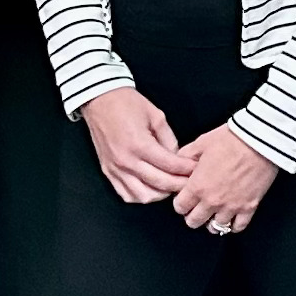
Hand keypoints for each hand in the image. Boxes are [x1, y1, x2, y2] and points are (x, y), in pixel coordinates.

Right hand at [79, 90, 194, 203]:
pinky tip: (151, 188)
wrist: (100, 100)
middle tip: (190, 181)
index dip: (187, 169)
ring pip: (143, 195)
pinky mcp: (108, 171)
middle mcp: (126, 160)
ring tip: (171, 185)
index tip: (196, 169)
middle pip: (160, 184)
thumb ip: (169, 140)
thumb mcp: (156, 116)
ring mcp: (115, 169)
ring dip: (161, 193)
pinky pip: (126, 194)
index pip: (170, 165)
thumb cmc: (126, 103)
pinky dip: (141, 195)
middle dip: (179, 185)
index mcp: (140, 144)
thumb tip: (177, 158)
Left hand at [168, 126, 279, 235]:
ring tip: (214, 213)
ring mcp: (232, 206)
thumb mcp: (201, 142)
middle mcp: (212, 200)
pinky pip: (238, 227)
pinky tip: (232, 217)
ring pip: (215, 228)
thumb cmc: (231, 139)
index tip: (185, 198)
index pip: (179, 207)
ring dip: (213, 221)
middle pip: (193, 222)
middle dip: (192, 215)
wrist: (260, 140)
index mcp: (197, 186)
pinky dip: (234, 225)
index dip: (180, 202)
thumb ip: (186, 156)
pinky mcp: (250, 207)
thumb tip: (180, 162)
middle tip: (197, 208)